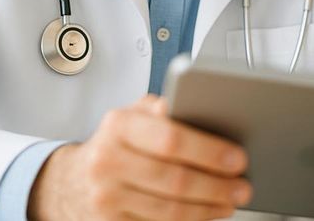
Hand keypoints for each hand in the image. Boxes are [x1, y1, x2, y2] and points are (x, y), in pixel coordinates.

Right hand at [28, 94, 250, 219]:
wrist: (71, 181)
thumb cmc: (116, 142)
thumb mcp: (134, 115)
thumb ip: (164, 109)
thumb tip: (196, 103)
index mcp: (118, 125)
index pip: (171, 139)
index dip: (209, 152)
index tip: (238, 159)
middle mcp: (107, 161)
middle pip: (174, 180)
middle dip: (216, 186)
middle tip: (242, 187)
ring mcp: (105, 198)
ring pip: (168, 210)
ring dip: (207, 210)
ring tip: (230, 203)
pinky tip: (205, 215)